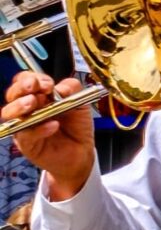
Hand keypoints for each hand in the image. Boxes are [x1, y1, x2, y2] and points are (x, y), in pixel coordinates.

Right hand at [0, 71, 93, 196]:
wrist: (82, 151)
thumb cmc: (76, 126)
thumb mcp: (80, 102)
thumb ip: (71, 88)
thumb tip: (59, 87)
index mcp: (38, 95)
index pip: (24, 81)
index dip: (32, 78)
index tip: (47, 83)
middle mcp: (26, 109)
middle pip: (12, 94)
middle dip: (22, 88)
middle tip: (36, 89)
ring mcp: (23, 125)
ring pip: (9, 113)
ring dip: (20, 105)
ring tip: (35, 103)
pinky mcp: (26, 143)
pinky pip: (25, 134)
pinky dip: (39, 129)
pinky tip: (52, 125)